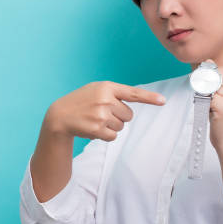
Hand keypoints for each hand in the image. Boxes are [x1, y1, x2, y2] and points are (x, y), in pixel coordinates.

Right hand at [46, 81, 166, 141]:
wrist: (60, 116)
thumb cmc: (81, 102)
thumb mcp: (96, 89)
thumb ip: (114, 92)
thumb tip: (135, 98)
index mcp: (107, 87)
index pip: (133, 93)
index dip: (150, 98)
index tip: (163, 102)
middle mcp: (106, 100)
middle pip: (128, 115)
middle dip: (118, 116)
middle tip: (101, 113)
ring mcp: (102, 115)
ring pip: (121, 126)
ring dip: (111, 126)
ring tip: (95, 120)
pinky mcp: (98, 129)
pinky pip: (113, 136)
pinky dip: (106, 135)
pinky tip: (93, 128)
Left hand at [207, 59, 222, 155]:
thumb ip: (218, 80)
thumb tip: (207, 60)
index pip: (221, 70)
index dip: (209, 78)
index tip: (208, 90)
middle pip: (215, 76)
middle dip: (206, 86)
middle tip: (210, 101)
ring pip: (209, 86)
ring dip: (205, 96)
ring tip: (213, 108)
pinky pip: (206, 97)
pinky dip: (204, 104)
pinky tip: (212, 113)